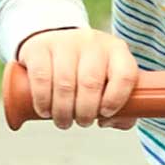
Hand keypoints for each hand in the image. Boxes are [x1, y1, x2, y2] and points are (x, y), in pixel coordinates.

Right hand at [14, 27, 139, 128]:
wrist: (55, 43)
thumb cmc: (87, 70)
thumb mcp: (110, 82)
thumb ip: (122, 108)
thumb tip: (108, 121)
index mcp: (117, 51)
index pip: (125, 75)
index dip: (116, 100)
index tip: (105, 114)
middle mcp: (92, 42)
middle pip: (91, 83)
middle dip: (85, 112)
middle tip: (82, 122)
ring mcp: (65, 42)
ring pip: (65, 83)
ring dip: (63, 111)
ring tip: (63, 121)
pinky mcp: (39, 47)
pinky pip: (41, 78)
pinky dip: (43, 100)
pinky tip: (45, 110)